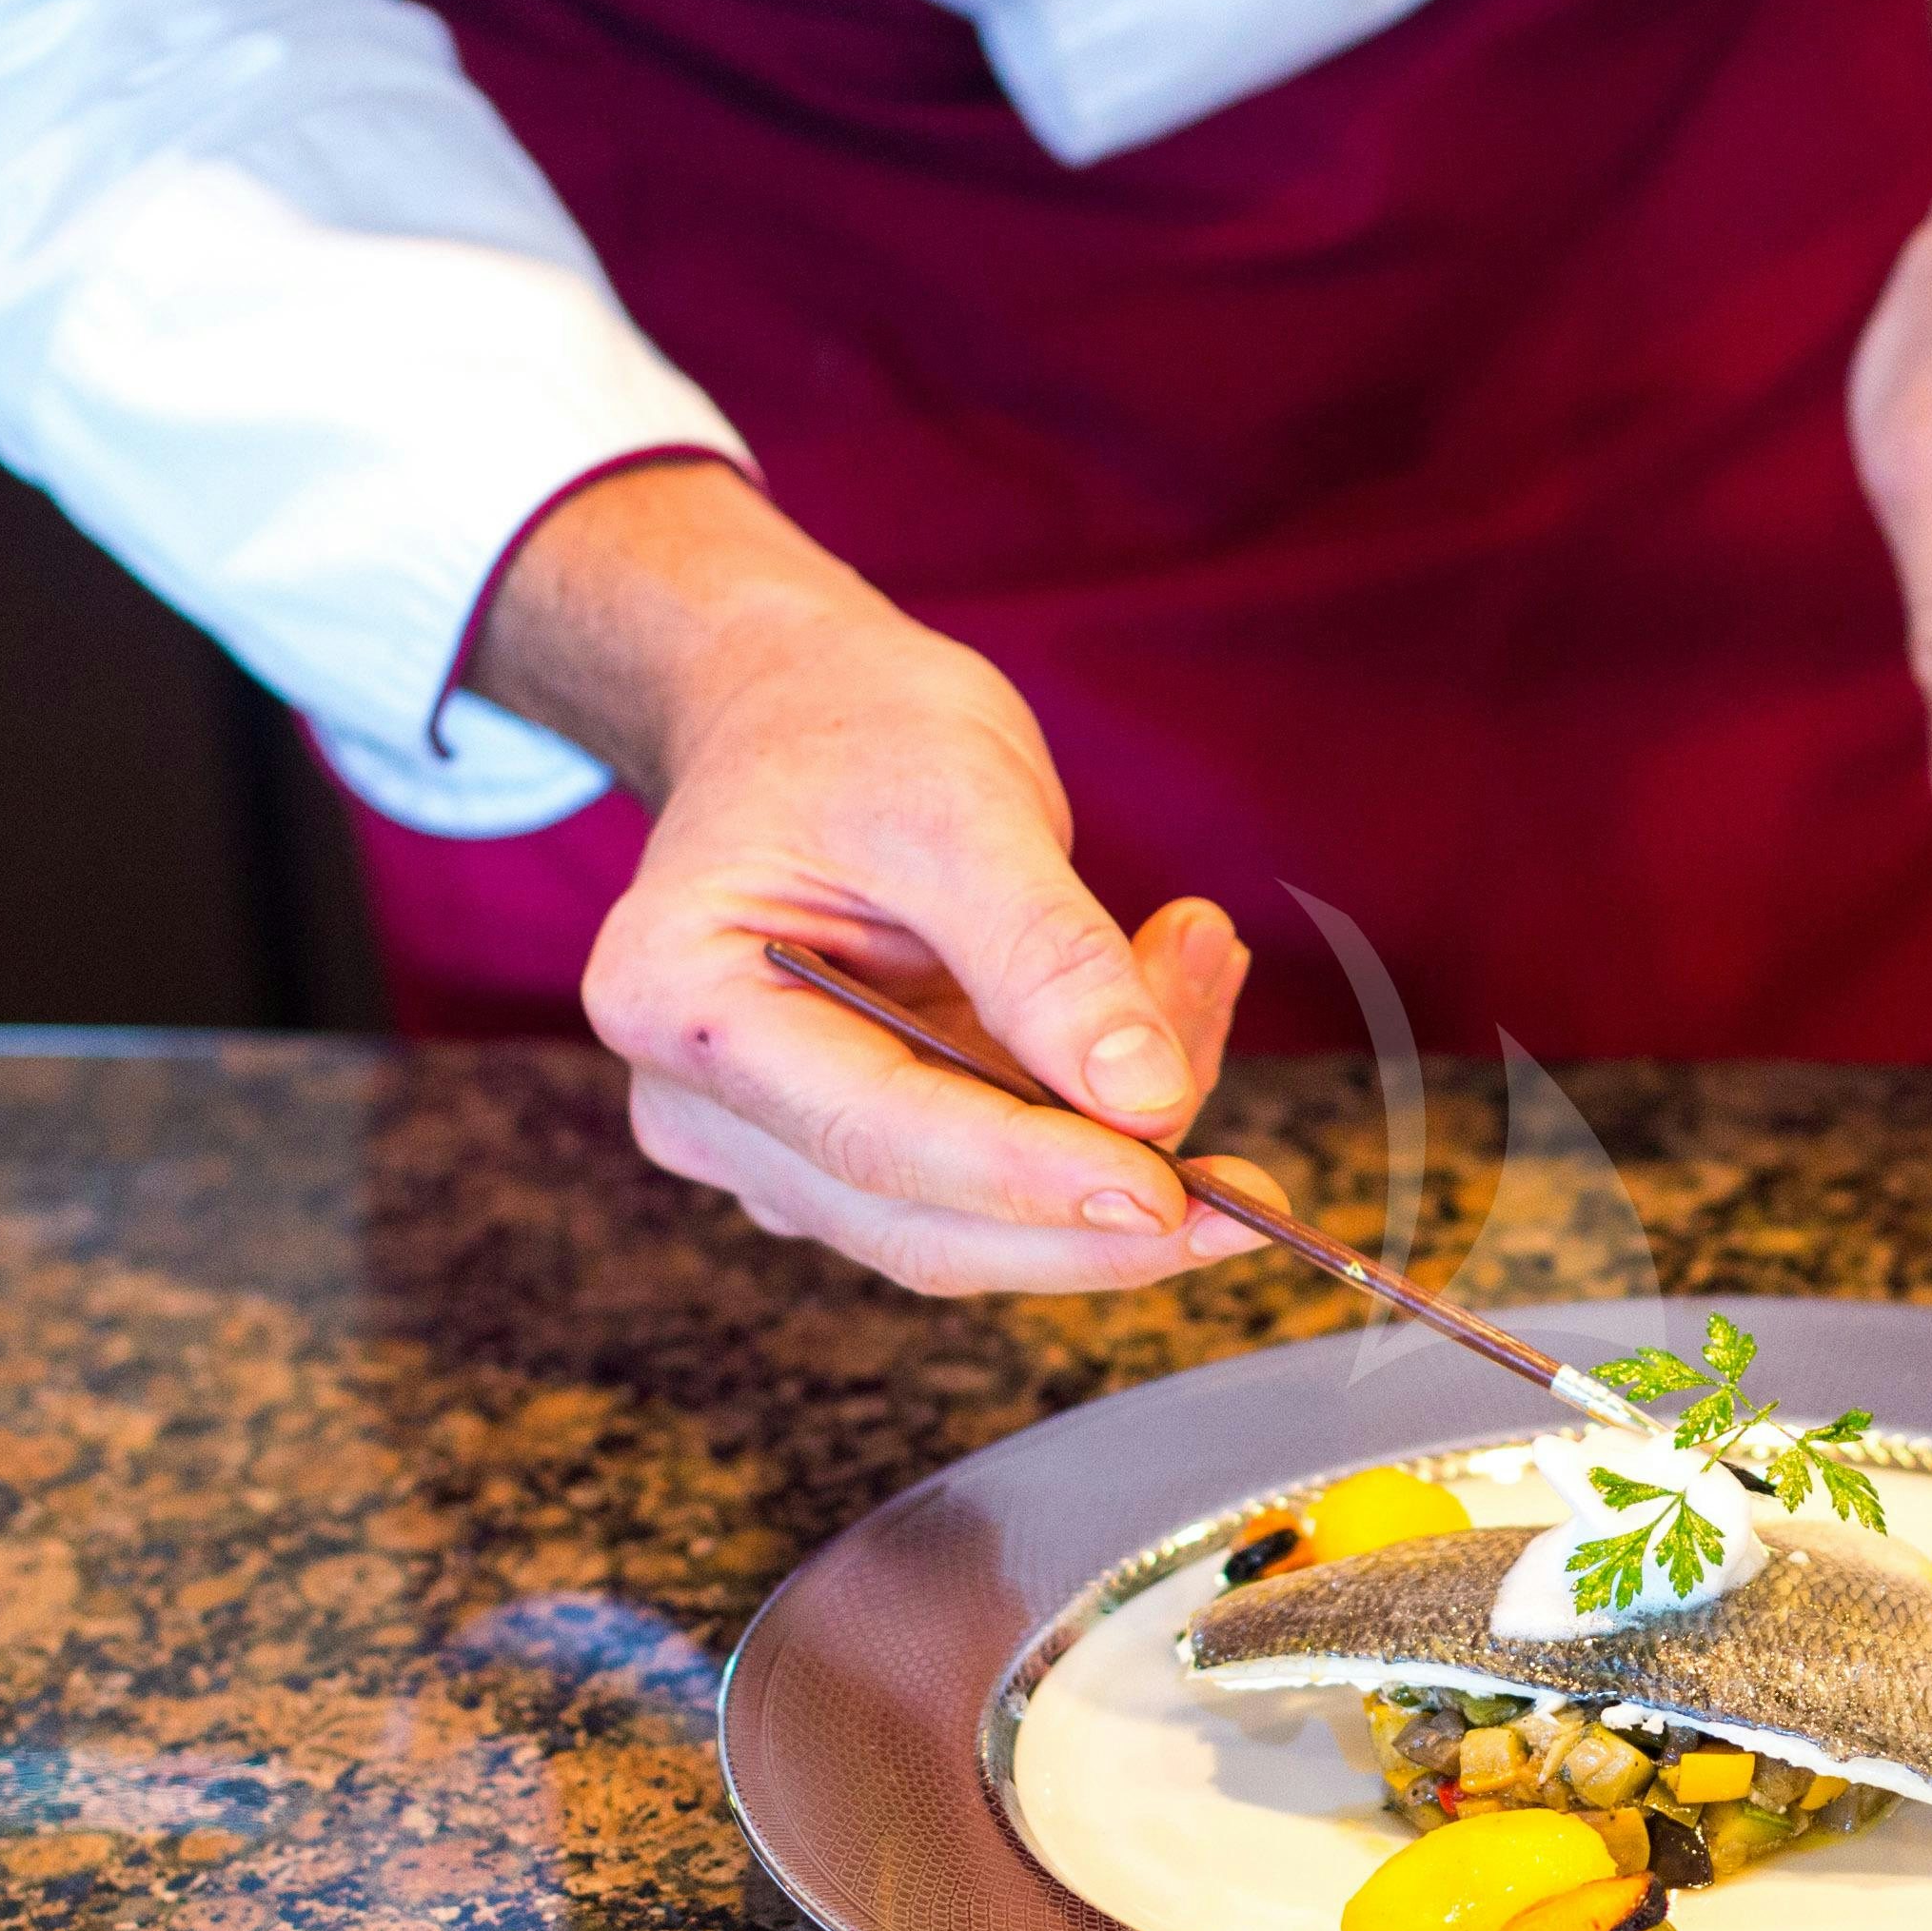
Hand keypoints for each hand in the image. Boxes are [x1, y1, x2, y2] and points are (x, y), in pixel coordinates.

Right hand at [469, 458, 1283, 1295]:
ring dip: (1122, 1137)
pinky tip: (1170, 993)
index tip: (1173, 1199)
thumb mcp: (957, 801)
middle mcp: (704, 1104)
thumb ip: (1047, 953)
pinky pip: (998, 1177)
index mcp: (679, 1004)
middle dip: (1102, 1196)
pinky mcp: (856, 1149)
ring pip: (979, 1219)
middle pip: (925, 1224)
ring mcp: (775, 1141)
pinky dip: (1101, 1114)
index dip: (1032, 1181)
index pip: (878, 1136)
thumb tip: (1147, 1102)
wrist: (799, 706)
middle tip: (1252, 1169)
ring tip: (1202, 966)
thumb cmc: (848, 730)